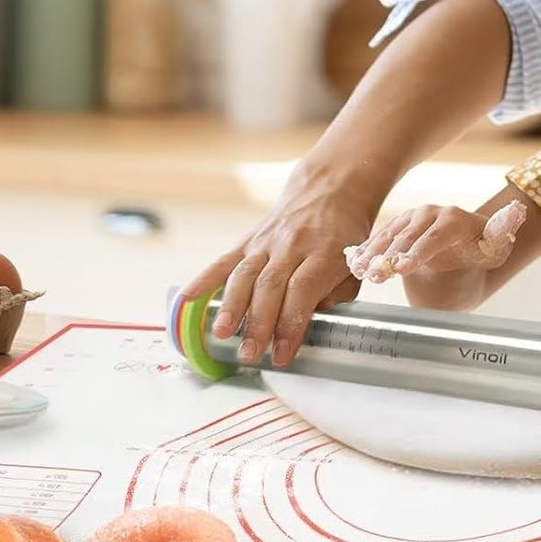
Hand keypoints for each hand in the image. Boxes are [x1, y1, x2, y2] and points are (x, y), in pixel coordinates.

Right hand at [178, 169, 370, 367]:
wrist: (329, 188)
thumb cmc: (344, 233)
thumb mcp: (354, 264)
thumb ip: (337, 294)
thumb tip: (311, 320)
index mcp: (324, 251)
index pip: (302, 289)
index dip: (291, 324)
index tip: (283, 353)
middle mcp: (292, 244)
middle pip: (269, 286)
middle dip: (258, 324)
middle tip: (250, 354)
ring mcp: (266, 241)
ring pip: (244, 275)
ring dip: (231, 306)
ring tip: (222, 333)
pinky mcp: (248, 240)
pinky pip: (223, 261)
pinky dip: (203, 280)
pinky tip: (186, 299)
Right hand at [344, 200, 527, 281]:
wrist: (463, 244)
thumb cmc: (481, 249)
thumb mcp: (496, 246)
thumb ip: (504, 230)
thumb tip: (516, 212)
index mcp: (453, 218)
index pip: (435, 235)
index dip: (418, 251)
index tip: (403, 267)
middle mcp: (429, 213)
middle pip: (407, 236)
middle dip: (391, 255)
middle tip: (376, 275)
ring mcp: (410, 219)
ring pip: (388, 236)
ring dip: (373, 253)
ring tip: (360, 271)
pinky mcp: (396, 227)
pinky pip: (379, 239)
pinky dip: (366, 251)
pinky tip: (353, 265)